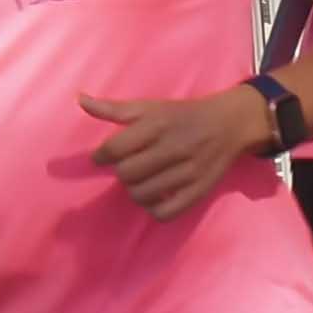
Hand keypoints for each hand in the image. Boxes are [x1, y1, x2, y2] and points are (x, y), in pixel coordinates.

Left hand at [78, 89, 277, 223]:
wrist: (231, 123)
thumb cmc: (183, 115)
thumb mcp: (150, 107)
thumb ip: (114, 108)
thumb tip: (80, 99)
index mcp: (158, 125)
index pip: (114, 149)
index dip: (102, 156)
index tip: (104, 157)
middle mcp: (173, 147)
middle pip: (126, 174)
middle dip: (122, 172)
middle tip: (130, 167)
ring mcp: (189, 171)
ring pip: (142, 194)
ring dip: (136, 190)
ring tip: (142, 181)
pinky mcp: (200, 190)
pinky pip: (166, 213)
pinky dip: (155, 209)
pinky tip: (157, 198)